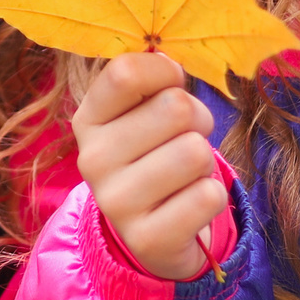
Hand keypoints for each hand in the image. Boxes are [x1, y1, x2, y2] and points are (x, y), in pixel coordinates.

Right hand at [71, 52, 225, 280]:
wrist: (155, 233)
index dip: (165, 71)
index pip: (126, 72)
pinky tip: (188, 204)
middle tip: (185, 138)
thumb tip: (168, 58)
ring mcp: (116, 204)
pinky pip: (208, 196)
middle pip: (175, 108)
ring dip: (204, 162)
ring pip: (196, 152)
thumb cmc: (155, 155)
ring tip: (185, 174)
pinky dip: (211, 196)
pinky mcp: (147, 240)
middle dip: (197, 119)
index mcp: (88, 119)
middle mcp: (92, 160)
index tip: (171, 84)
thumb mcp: (140, 114)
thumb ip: (150, 80)